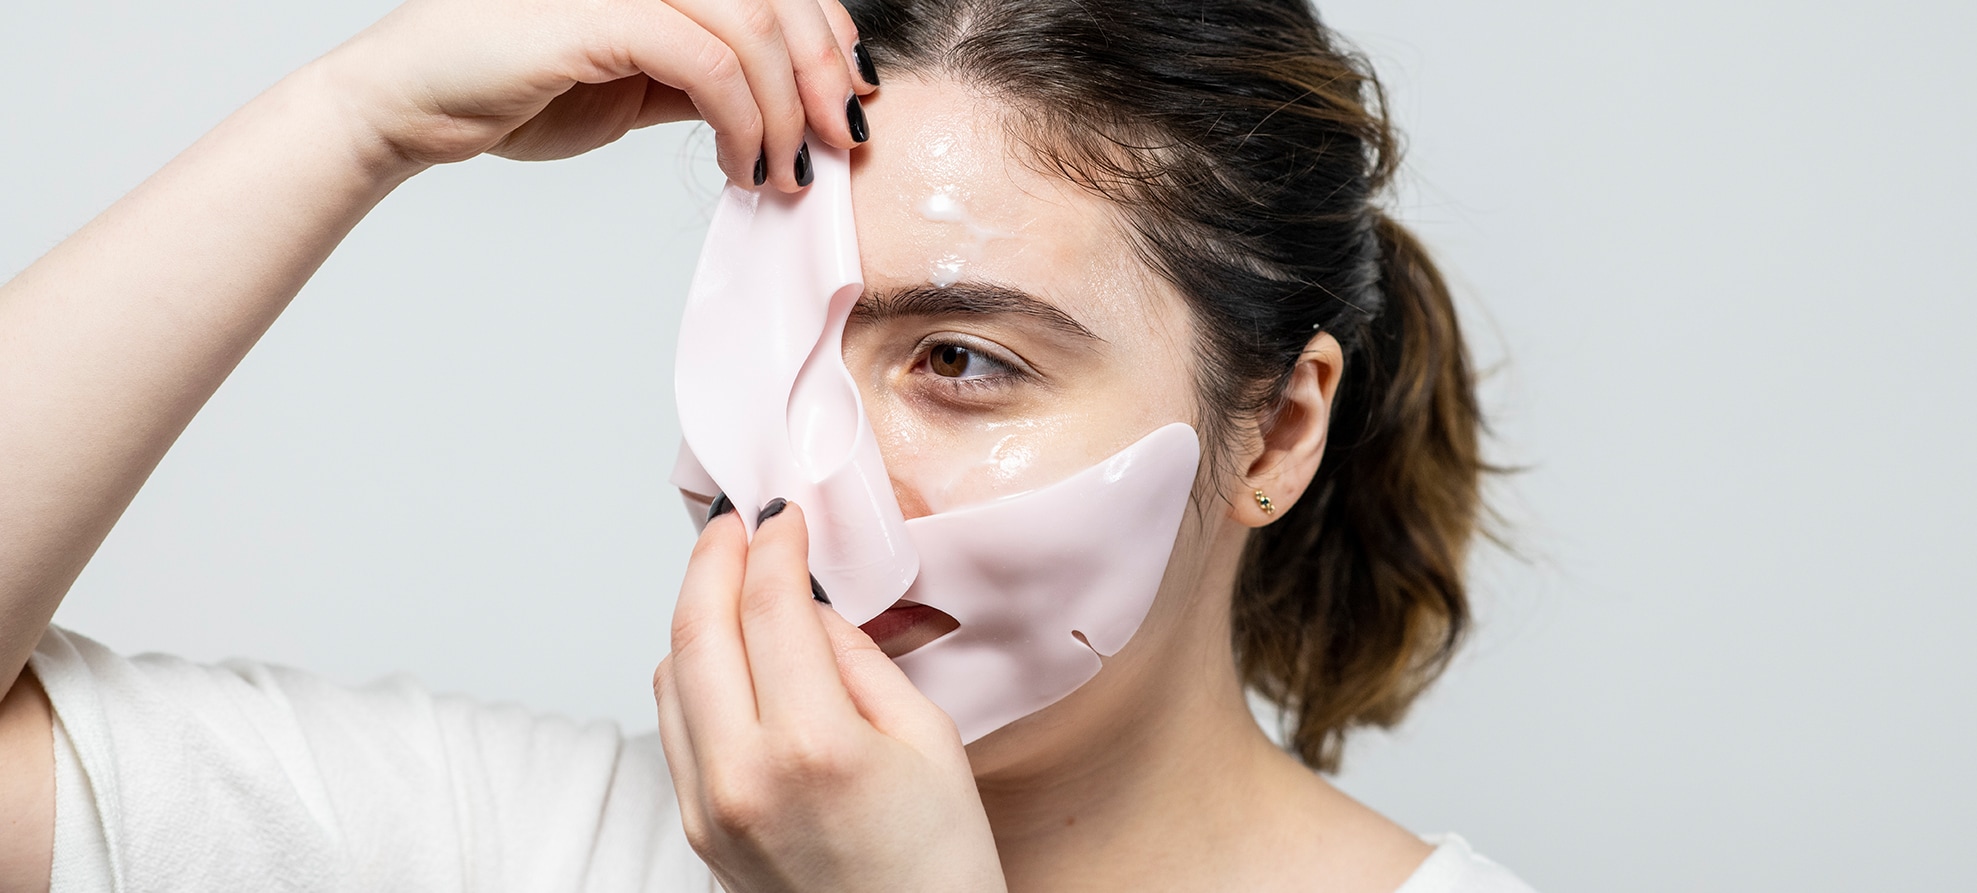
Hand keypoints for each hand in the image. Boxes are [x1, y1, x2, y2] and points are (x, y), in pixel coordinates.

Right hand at [318, 0, 876, 187]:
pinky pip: (708, 61)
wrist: (410, 107)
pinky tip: (744, 163)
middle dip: (828, 72)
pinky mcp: (598, 14)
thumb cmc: (513, 92)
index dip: (832, 33)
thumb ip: (704, 78)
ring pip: (754, 27)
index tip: (852, 100)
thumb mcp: (636, 84)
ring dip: (788, 109)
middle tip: (841, 142)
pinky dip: (744, 119)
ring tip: (785, 170)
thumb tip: (782, 104)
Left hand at [655, 502, 1007, 892]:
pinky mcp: (697, 830)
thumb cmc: (936, 870)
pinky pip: (673, 724)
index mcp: (814, 746)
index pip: (769, 605)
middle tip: (735, 520)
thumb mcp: (930, 741)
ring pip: (668, 672)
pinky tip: (726, 650)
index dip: (773, 542)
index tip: (783, 512)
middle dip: (712, 556)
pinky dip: (690, 669)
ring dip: (695, 610)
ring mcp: (709, 807)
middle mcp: (743, 776)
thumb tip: (806, 605)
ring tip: (731, 575)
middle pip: (697, 628)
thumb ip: (858, 660)